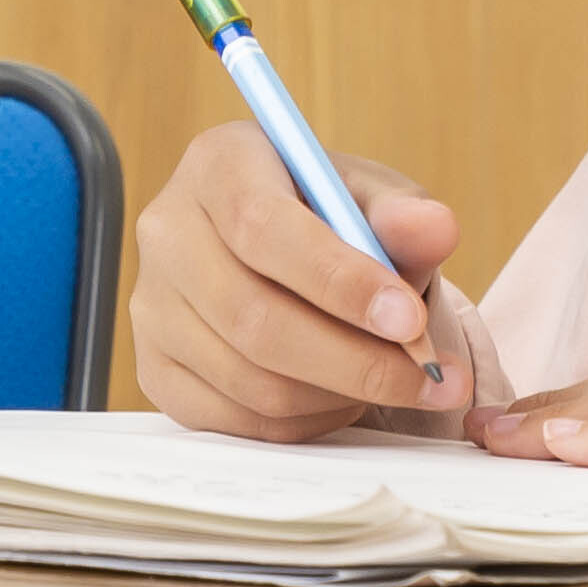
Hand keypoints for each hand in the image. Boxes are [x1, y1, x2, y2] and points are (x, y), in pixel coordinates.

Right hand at [128, 122, 482, 438]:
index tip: (408, 320)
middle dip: (356, 360)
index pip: (262, 227)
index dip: (338, 281)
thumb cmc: (329, 219)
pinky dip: (307, 421)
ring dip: (340, 394)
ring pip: (250, 380)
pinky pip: (238, 421)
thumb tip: (436, 228)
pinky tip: (344, 394)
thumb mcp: (370, 199)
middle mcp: (168, 232)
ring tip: (395, 381)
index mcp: (218, 165)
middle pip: (253, 318)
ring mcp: (152, 306)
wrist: (283, 256)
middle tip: (430, 376)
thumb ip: (402, 214)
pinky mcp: (155, 369)